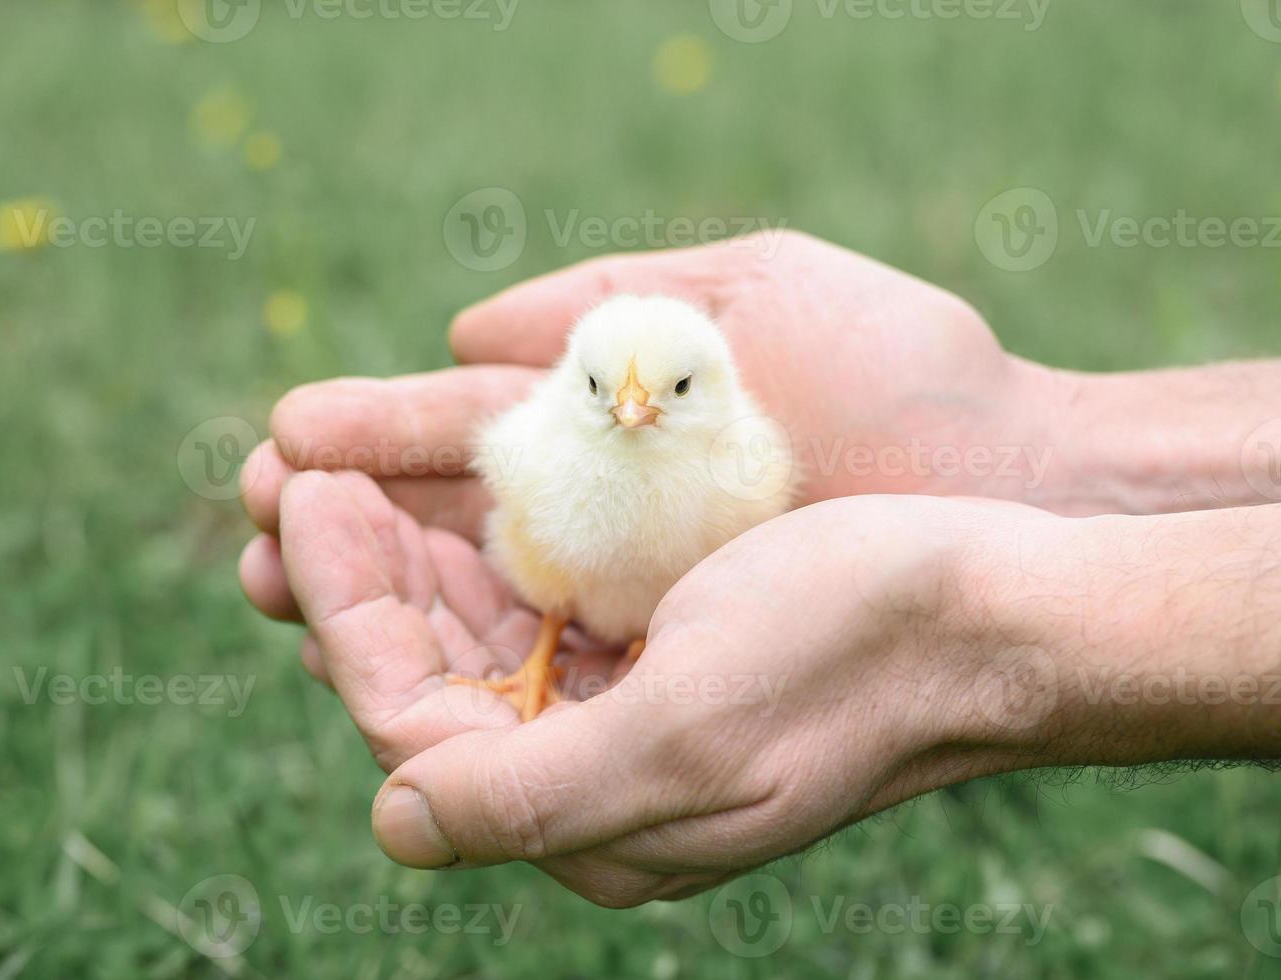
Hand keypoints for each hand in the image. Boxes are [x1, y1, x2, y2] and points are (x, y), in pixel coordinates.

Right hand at [240, 231, 1040, 620]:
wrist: (1024, 490)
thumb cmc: (907, 376)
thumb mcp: (756, 291)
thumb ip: (604, 297)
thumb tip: (467, 332)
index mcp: (613, 425)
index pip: (460, 443)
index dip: (367, 449)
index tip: (280, 454)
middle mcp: (613, 523)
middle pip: (449, 540)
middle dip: (346, 543)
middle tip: (256, 549)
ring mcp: (640, 608)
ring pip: (478, 617)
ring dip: (381, 613)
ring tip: (286, 602)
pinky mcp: (672, 680)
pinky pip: (545, 688)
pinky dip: (465, 680)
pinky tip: (391, 677)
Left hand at [358, 495, 1280, 906]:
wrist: (995, 612)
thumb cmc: (856, 654)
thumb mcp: (690, 734)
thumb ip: (531, 793)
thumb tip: (390, 824)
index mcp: (594, 821)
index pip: (414, 723)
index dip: (344, 612)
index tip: (305, 501)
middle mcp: (597, 783)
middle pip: (432, 682)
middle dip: (356, 581)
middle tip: (291, 477)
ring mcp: (627, 721)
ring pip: (474, 644)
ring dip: (404, 560)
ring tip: (339, 474)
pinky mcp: (658, 662)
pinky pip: (536, 617)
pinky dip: (480, 558)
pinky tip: (447, 500)